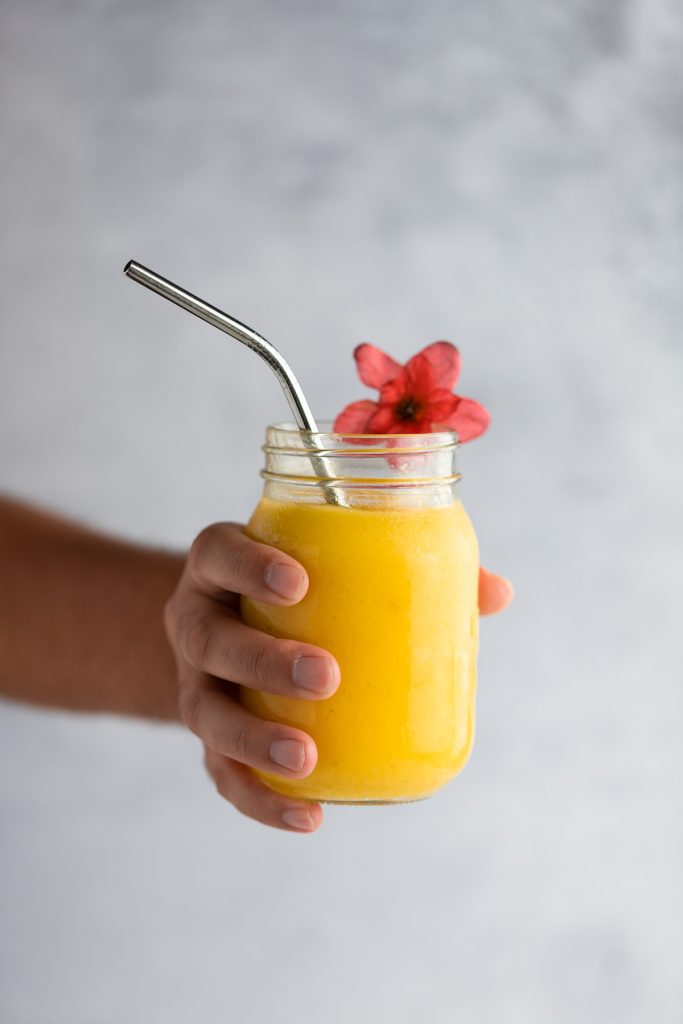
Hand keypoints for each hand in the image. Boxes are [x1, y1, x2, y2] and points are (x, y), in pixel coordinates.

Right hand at [164, 523, 512, 834]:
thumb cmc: (301, 588)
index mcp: (220, 566)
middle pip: (211, 640)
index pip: (220, 554)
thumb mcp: (331, 565)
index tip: (299, 582)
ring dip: (255, 738)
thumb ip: (409, 572)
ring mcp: (195, 682)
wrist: (231, 627)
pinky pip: (221, 772)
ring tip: (307, 759)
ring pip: (206, 713)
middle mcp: (197, 621)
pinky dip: (260, 799)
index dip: (250, 566)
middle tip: (326, 676)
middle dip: (264, 661)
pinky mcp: (208, 736)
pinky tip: (308, 816)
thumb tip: (496, 592)